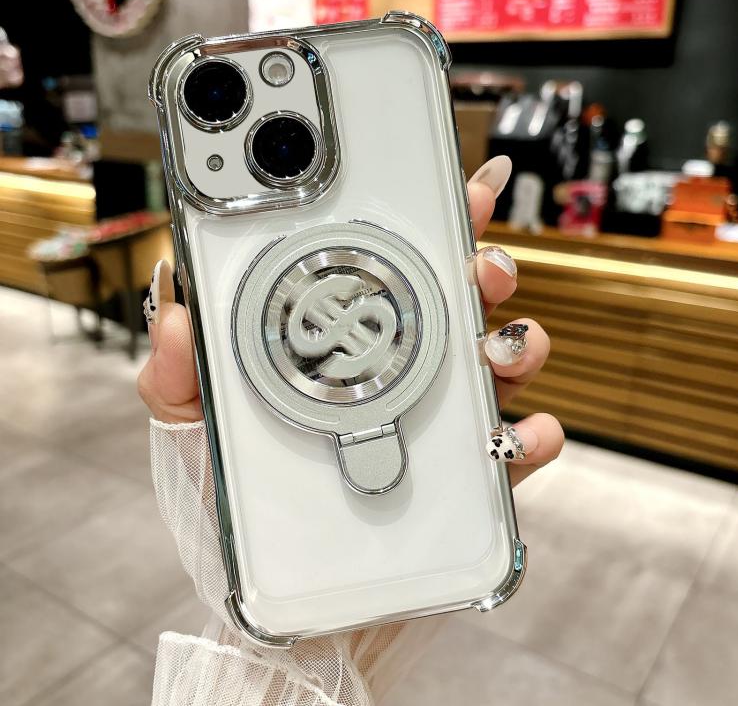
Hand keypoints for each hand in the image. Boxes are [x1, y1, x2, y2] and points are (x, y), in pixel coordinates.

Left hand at [138, 156, 563, 485]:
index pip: (394, 269)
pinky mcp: (462, 476)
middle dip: (486, 269)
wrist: (269, 574)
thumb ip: (175, 374)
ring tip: (497, 348)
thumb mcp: (196, 423)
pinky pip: (513, 448)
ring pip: (500, 363)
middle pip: (462, 303)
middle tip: (481, 266)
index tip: (456, 194)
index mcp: (348, 343)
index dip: (431, 226)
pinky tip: (510, 437)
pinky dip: (531, 436)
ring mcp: (438, 419)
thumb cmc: (238, 490)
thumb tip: (175, 320)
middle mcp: (402, 371)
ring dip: (517, 344)